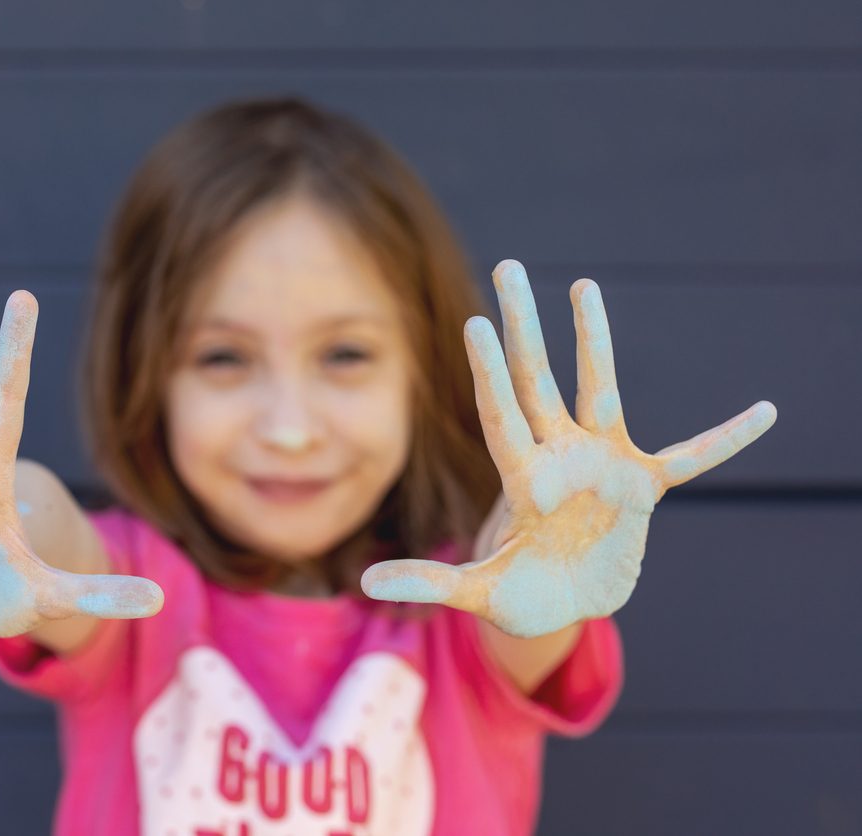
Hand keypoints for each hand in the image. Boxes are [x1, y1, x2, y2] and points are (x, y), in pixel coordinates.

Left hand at [362, 260, 775, 637]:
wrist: (564, 609)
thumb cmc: (520, 597)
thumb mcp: (477, 592)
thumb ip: (428, 584)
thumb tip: (363, 584)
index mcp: (522, 480)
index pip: (503, 416)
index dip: (491, 374)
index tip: (476, 325)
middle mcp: (559, 457)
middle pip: (537, 380)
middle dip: (525, 326)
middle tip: (508, 268)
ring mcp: (601, 465)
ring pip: (600, 390)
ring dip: (596, 341)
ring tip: (584, 285)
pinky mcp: (641, 486)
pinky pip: (692, 457)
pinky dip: (726, 438)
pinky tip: (765, 413)